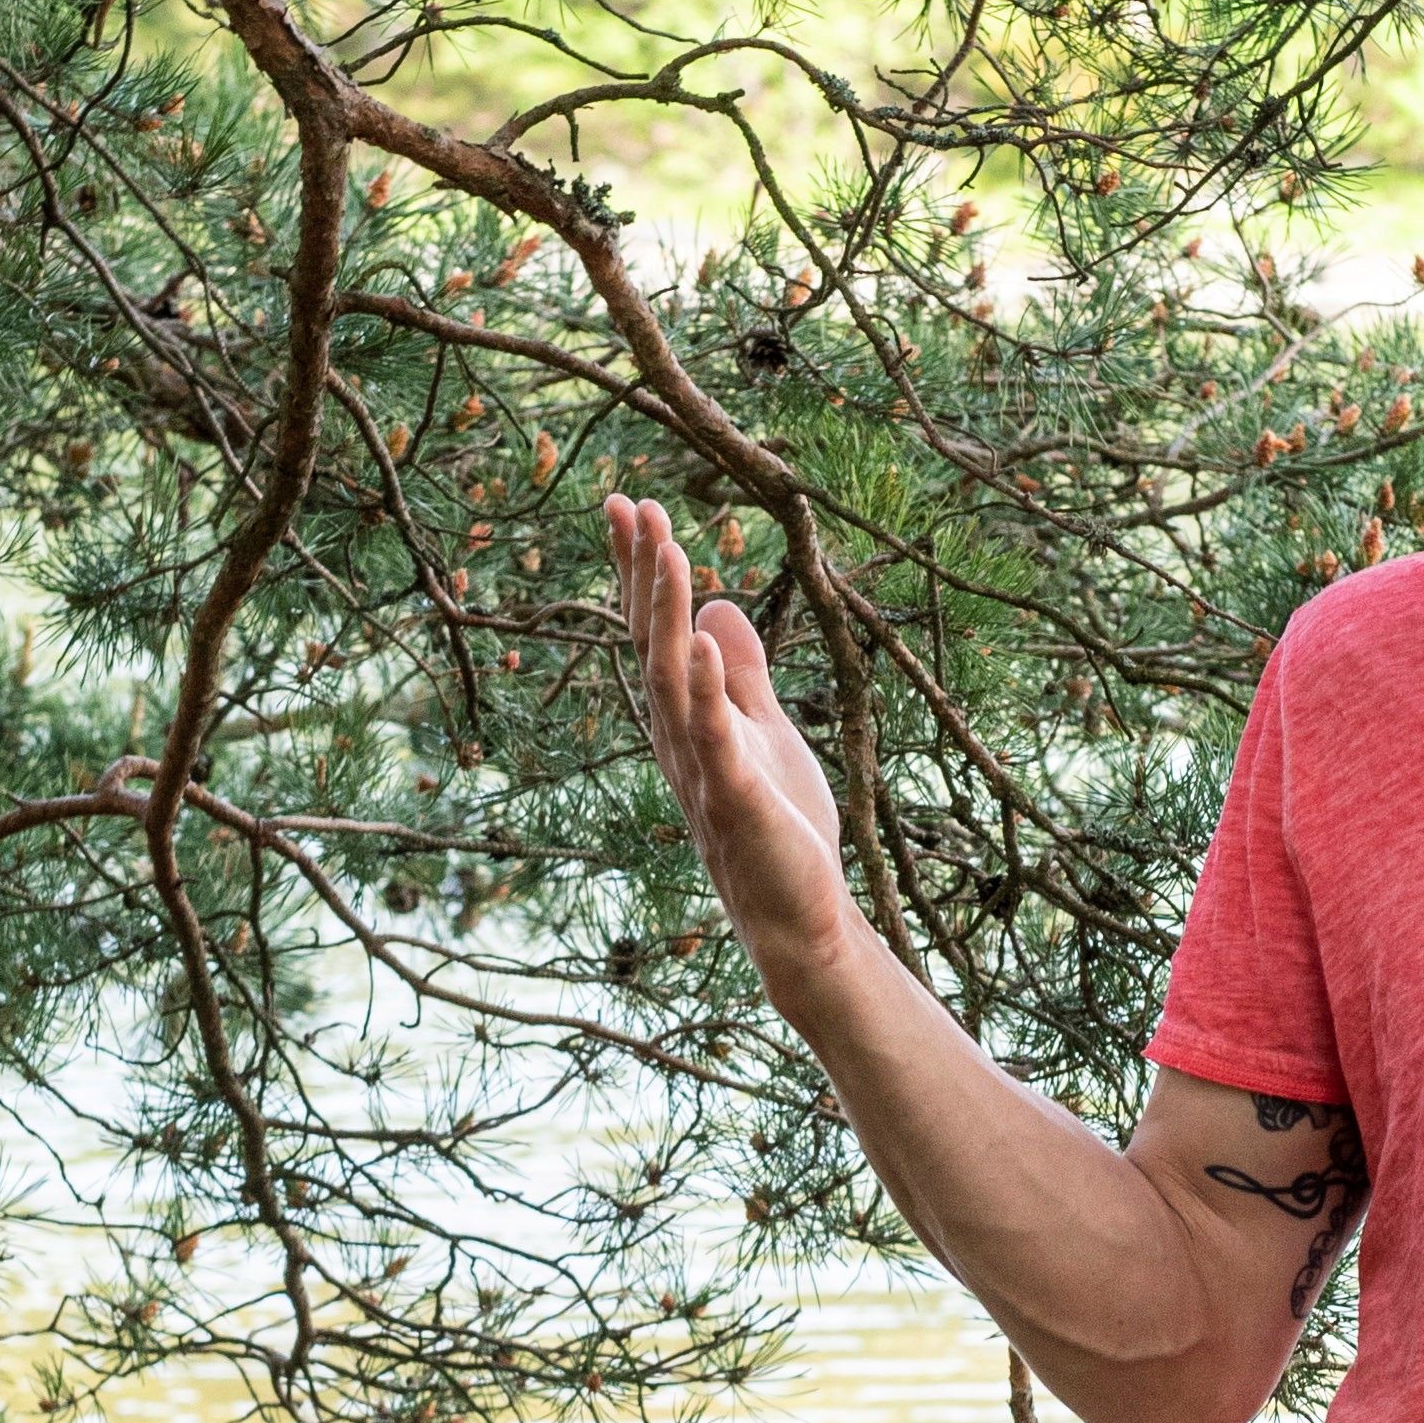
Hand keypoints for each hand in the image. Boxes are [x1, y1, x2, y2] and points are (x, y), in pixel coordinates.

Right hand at [605, 491, 854, 1007]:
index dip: (642, 570)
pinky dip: (708, 688)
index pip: (656, 631)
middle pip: (653, 643)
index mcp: (686, 720)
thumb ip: (742, 676)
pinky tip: (704, 637)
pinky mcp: (736, 799)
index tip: (628, 505)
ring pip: (673, 681)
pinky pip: (716, 736)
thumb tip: (719, 610)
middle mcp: (679, 739)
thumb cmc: (780, 830)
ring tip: (670, 550)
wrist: (795, 918)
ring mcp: (703, 769)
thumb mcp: (764, 734)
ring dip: (669, 614)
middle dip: (646, 574)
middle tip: (634, 505)